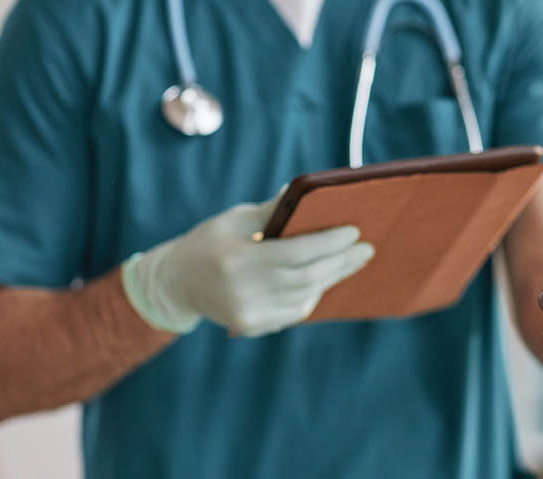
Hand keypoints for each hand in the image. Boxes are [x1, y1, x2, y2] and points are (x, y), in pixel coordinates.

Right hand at [121, 192, 373, 336]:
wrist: (176, 283)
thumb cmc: (210, 242)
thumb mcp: (235, 219)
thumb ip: (273, 211)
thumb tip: (310, 191)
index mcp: (236, 259)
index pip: (295, 253)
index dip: (329, 243)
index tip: (354, 231)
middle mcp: (241, 291)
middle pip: (306, 278)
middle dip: (341, 262)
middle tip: (366, 249)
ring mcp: (247, 314)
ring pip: (305, 297)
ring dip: (332, 278)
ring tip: (352, 261)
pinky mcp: (252, 327)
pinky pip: (295, 311)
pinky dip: (314, 293)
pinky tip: (326, 278)